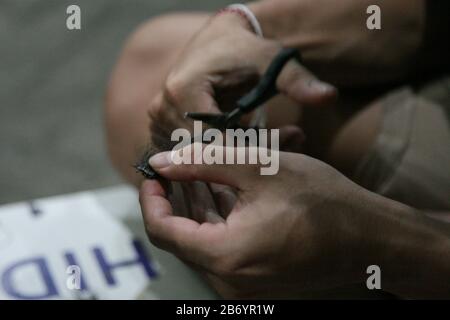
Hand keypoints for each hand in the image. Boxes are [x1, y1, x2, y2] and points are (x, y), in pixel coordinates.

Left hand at [139, 144, 383, 297]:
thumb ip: (203, 162)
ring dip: (198, 204)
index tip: (152, 170)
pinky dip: (219, 216)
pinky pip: (225, 244)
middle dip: (176, 196)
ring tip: (198, 169)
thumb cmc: (322, 200)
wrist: (371, 238)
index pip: (162, 230)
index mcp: (224, 254)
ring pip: (204, 237)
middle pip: (182, 234)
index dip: (151, 198)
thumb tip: (161, 162)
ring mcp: (245, 278)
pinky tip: (223, 188)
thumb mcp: (259, 168)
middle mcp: (230, 276)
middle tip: (176, 162)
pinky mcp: (259, 272)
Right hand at [148, 12, 336, 148]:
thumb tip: (329, 96)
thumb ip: (298, 80)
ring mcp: (158, 118)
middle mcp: (163, 106)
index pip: (215, 138)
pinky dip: (220, 153)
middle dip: (244, 155)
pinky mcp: (162, 125)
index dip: (249, 149)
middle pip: (206, 151)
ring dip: (233, 156)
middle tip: (283, 149)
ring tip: (269, 145)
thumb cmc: (245, 50)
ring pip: (200, 155)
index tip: (283, 148)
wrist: (218, 40)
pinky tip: (248, 146)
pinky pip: (192, 152)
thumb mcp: (272, 61)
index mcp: (184, 89)